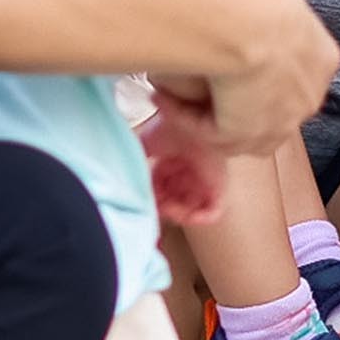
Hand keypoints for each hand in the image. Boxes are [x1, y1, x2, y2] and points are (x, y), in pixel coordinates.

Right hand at [136, 89, 233, 222]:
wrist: (189, 121)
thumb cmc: (168, 128)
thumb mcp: (145, 142)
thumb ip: (134, 157)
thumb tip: (120, 172)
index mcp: (174, 165)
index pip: (161, 190)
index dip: (151, 197)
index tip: (141, 197)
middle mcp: (189, 175)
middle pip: (174, 202)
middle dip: (160, 206)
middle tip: (152, 204)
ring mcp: (205, 182)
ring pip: (190, 210)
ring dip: (175, 213)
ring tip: (165, 207)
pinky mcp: (219, 186)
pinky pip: (211, 211)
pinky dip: (196, 217)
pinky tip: (180, 211)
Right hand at [183, 0, 339, 152]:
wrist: (237, 18)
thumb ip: (263, 21)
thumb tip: (242, 21)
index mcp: (322, 57)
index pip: (292, 75)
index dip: (257, 73)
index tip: (225, 61)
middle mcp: (309, 93)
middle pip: (269, 106)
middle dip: (231, 100)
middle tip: (195, 86)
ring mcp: (284, 119)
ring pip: (242, 127)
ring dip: (205, 114)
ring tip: (171, 94)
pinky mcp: (251, 135)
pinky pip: (214, 134)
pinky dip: (188, 120)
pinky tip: (166, 100)